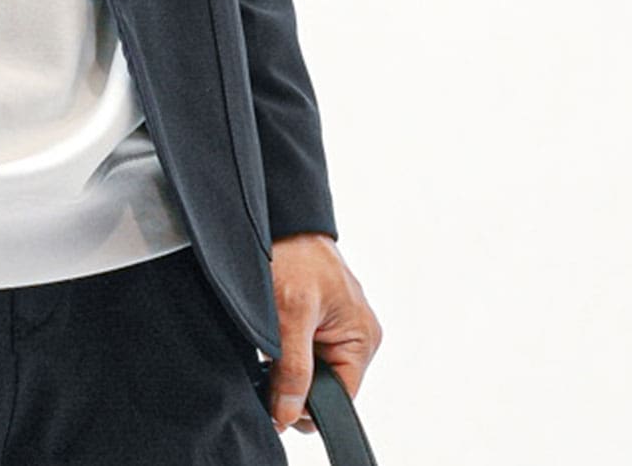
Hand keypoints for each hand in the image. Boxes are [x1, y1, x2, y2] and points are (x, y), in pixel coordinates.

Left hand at [265, 232, 381, 435]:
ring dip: (286, 361)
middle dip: (293, 380)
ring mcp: (338, 326)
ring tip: (272, 333)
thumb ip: (292, 370)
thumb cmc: (294, 253)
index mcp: (362, 339)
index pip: (339, 398)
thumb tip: (288, 415)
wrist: (279, 216)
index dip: (305, 405)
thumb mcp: (290, 316)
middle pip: (323, 386)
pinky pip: (303, 348)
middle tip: (269, 357)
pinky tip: (273, 327)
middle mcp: (356, 335)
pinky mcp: (320, 317)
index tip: (275, 399)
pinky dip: (284, 346)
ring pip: (309, 368)